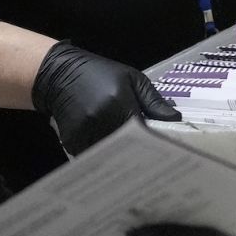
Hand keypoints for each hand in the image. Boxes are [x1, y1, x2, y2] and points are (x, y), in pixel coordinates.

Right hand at [31, 41, 180, 154]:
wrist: (60, 73)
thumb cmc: (100, 73)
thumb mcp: (131, 79)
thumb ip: (153, 100)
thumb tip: (175, 119)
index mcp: (119, 103)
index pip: (142, 132)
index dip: (154, 143)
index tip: (165, 151)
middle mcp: (101, 120)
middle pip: (126, 148)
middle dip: (138, 153)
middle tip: (152, 162)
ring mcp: (84, 132)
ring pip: (108, 154)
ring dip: (119, 157)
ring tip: (132, 162)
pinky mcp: (71, 140)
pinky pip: (91, 155)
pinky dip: (101, 156)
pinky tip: (109, 155)